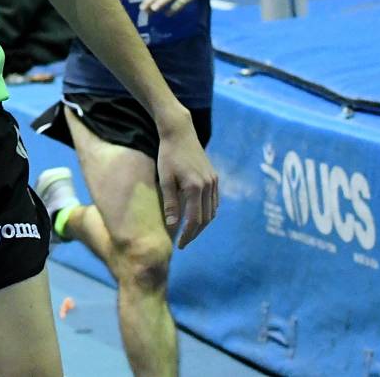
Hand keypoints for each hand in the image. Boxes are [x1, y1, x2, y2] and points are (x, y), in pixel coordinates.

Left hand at [155, 112, 218, 247]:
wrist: (180, 133)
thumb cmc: (168, 155)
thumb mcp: (165, 179)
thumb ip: (170, 203)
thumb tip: (173, 227)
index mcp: (195, 187)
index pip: (194, 220)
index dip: (187, 235)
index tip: (179, 245)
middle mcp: (208, 186)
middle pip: (206, 219)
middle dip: (195, 233)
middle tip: (184, 242)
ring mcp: (214, 181)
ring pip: (212, 211)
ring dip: (202, 224)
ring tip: (189, 232)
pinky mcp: (215, 177)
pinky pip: (214, 201)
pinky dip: (207, 212)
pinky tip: (198, 216)